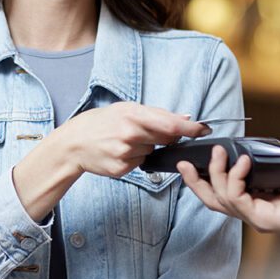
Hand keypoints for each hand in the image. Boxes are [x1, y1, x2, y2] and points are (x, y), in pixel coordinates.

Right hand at [65, 102, 211, 178]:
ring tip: (124, 140)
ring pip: (152, 151)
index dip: (191, 128)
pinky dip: (135, 157)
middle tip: (147, 130)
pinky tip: (120, 151)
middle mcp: (130, 135)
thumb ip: (156, 113)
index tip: (205, 130)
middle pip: (165, 138)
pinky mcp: (122, 169)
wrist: (74, 143)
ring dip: (146, 146)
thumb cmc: (101, 122)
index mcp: (133, 115)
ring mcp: (126, 154)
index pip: (171, 124)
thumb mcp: (126, 108)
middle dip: (166, 136)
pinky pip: (141, 163)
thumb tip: (186, 117)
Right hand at [177, 146, 279, 239]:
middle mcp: (252, 213)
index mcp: (255, 201)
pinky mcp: (263, 221)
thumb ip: (265, 159)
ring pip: (220, 199)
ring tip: (220, 152)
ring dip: (216, 172)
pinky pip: (237, 198)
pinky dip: (236, 178)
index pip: (221, 194)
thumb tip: (248, 147)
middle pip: (212, 201)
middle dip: (194, 182)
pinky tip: (244, 162)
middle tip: (183, 163)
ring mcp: (256, 218)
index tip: (191, 161)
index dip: (203, 180)